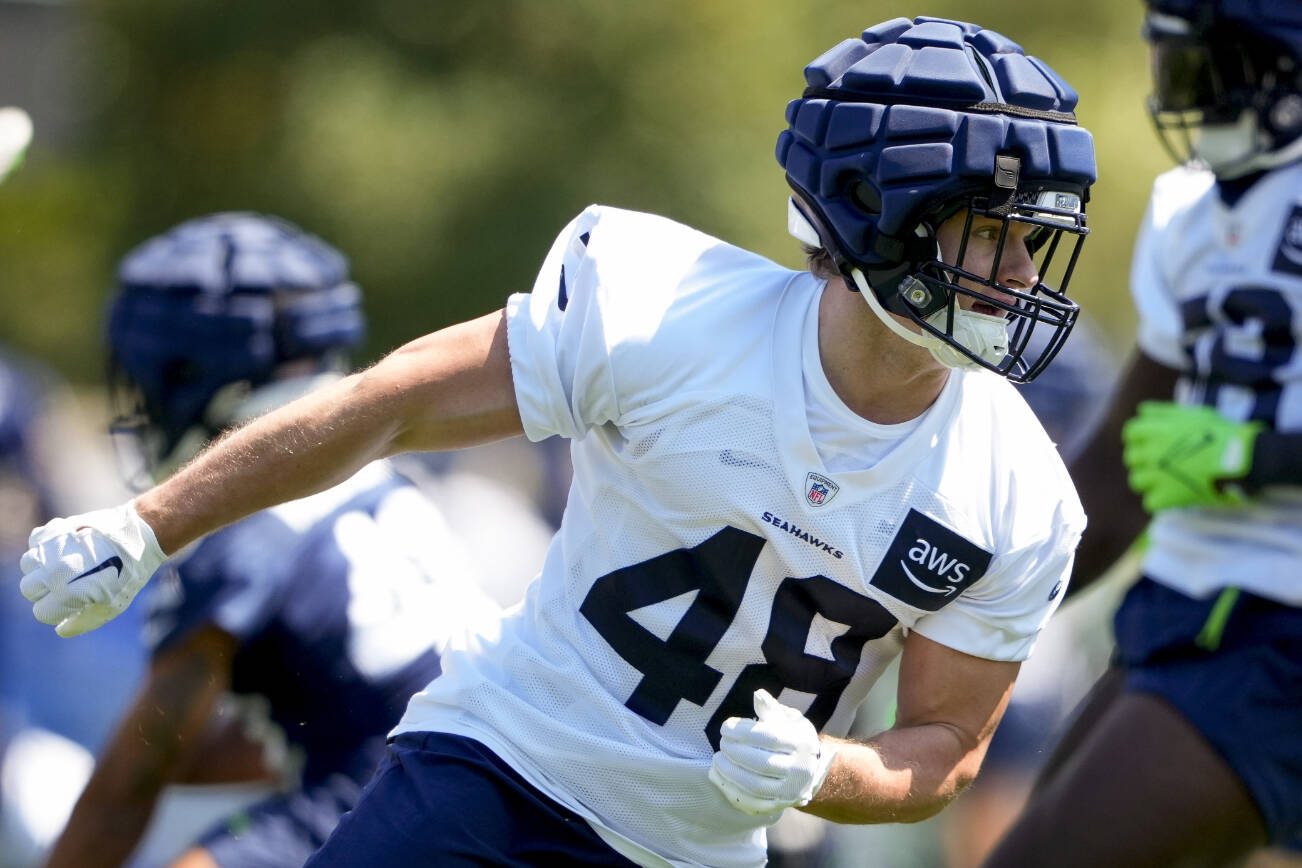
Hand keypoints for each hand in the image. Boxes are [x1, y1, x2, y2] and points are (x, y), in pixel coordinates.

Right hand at [19, 502, 165, 636]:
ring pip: (28, 564)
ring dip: (41, 567)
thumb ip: (83, 623)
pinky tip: (64, 548)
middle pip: (28, 589)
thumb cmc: (127, 576)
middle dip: (45, 591)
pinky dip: (44, 546)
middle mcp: (53, 570)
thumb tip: (60, 629)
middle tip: (66, 584)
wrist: (139, 539)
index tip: (71, 604)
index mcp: (66, 592)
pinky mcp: (54, 528)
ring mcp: (52, 547)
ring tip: (63, 565)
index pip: (42, 612)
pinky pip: (35, 541)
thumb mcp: (111, 607)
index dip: (57, 611)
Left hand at [708, 689, 837, 815]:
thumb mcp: (789, 719)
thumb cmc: (792, 738)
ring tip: (716, 759)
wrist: (809, 770)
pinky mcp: (777, 807)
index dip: (743, 732)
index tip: (725, 727)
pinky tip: (717, 775)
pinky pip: (751, 803)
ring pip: (755, 786)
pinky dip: (729, 790)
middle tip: (722, 743)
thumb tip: (758, 695)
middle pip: (761, 764)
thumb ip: (771, 709)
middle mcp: (799, 771)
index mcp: (802, 744)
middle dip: (735, 752)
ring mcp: (789, 793)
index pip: (769, 738)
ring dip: (729, 772)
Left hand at [1122, 401, 1261, 511]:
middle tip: (1165, 463)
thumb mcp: (1194, 413)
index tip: (1150, 443)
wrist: (1243, 458)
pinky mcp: (1167, 497)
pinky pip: (1150, 502)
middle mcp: (1151, 452)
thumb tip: (1141, 411)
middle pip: (1131, 457)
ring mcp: (1157, 476)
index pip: (1130, 432)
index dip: (1139, 438)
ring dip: (1150, 481)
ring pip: (1136, 481)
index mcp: (1155, 430)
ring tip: (1169, 480)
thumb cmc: (1222, 433)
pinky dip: (1161, 501)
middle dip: (1145, 460)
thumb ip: (1164, 412)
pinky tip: (1176, 495)